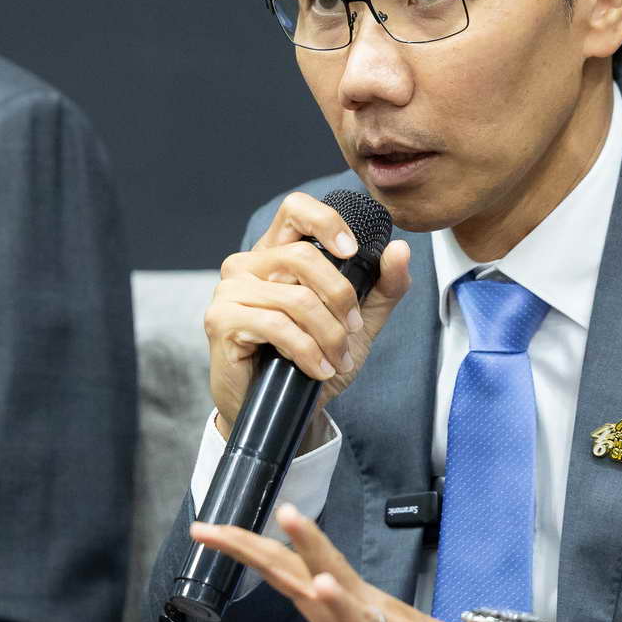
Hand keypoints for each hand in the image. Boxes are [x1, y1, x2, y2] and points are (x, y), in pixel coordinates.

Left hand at [189, 504, 506, 621]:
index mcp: (330, 601)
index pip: (281, 567)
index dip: (244, 548)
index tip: (203, 529)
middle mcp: (356, 606)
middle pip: (324, 569)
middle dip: (303, 542)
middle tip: (283, 511)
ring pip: (361, 612)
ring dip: (342, 599)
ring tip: (320, 585)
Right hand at [206, 192, 413, 439]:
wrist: (285, 411)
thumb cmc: (312, 360)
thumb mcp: (358, 322)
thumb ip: (382, 287)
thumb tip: (400, 249)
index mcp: (277, 254)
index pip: (295, 209)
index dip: (326, 221)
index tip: (352, 251)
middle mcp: (247, 265)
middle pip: (302, 257)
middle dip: (339, 297)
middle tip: (353, 329)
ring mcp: (229, 291)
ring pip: (295, 298)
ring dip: (327, 335)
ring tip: (337, 360)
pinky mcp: (221, 320)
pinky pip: (276, 325)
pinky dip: (306, 351)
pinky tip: (317, 369)